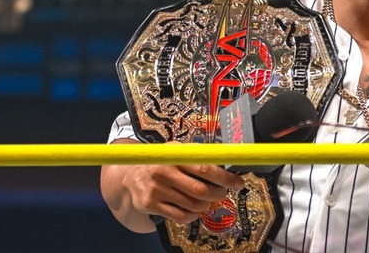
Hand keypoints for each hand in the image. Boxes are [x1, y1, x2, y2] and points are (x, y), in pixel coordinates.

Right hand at [122, 144, 244, 223]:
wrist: (129, 174)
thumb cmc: (163, 162)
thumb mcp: (177, 151)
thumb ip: (198, 156)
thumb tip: (229, 162)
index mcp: (175, 155)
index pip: (206, 168)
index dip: (225, 178)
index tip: (239, 183)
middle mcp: (164, 171)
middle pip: (202, 191)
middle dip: (218, 194)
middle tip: (222, 192)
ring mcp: (156, 189)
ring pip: (194, 205)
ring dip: (206, 205)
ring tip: (206, 199)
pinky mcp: (149, 204)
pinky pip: (182, 216)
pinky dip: (193, 215)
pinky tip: (192, 209)